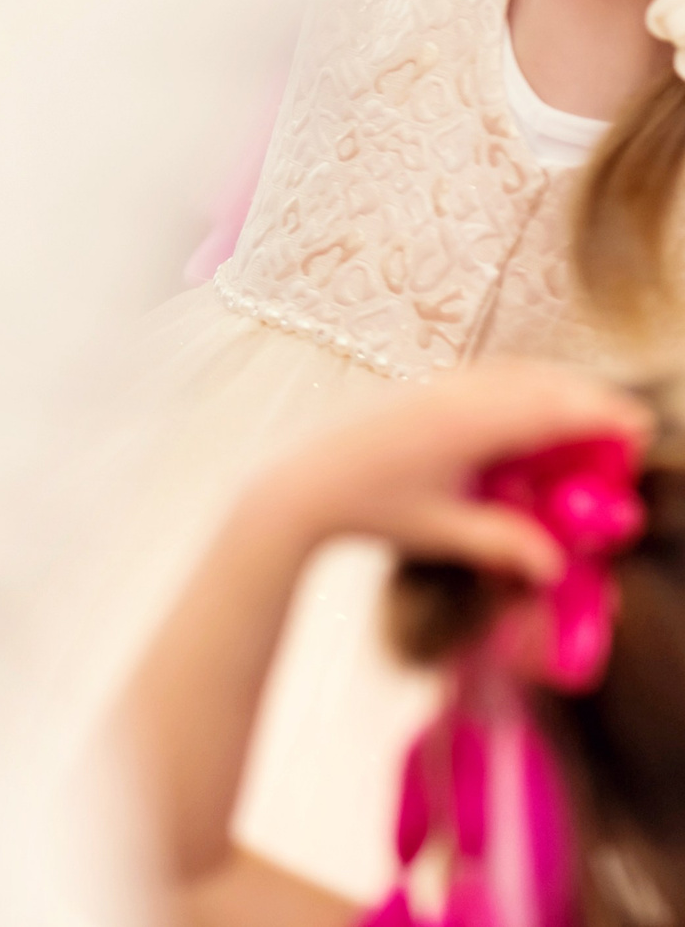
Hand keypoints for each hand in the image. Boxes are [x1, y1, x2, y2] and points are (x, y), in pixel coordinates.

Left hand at [255, 367, 653, 586]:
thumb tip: (554, 568)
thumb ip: (501, 544)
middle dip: (586, 397)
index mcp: (463, 426)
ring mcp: (432, 383)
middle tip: (624, 422)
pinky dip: (519, 382)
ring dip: (553, 385)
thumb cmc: (369, 512)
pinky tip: (531, 403)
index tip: (638, 426)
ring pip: (511, 372)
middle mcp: (450, 394)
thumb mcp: (439, 532)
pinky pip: (484, 373)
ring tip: (588, 410)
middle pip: (537, 382)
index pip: (549, 411)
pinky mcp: (418, 384)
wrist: (301, 483)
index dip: (599, 415)